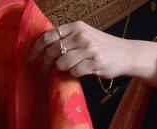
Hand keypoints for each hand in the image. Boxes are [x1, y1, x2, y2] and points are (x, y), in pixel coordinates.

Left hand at [28, 21, 156, 88]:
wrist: (126, 54)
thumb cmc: (101, 47)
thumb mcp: (83, 36)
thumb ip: (65, 39)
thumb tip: (41, 50)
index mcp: (76, 26)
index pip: (48, 36)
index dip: (35, 49)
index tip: (30, 59)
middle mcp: (81, 35)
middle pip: (52, 52)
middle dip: (46, 64)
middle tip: (46, 71)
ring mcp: (88, 48)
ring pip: (61, 64)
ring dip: (62, 70)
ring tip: (71, 68)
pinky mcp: (95, 62)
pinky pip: (74, 72)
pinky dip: (75, 74)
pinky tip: (83, 71)